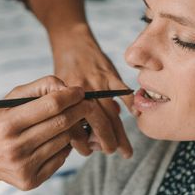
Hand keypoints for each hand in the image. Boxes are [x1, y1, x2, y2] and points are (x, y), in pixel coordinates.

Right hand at [0, 76, 86, 190]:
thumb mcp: (10, 100)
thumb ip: (38, 88)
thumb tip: (66, 88)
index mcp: (7, 124)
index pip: (50, 105)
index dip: (70, 96)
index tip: (80, 91)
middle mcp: (14, 148)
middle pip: (61, 123)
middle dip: (79, 110)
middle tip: (86, 103)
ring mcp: (23, 167)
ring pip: (64, 140)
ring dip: (72, 128)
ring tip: (67, 121)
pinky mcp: (31, 181)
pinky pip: (61, 158)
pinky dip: (64, 146)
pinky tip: (55, 140)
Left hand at [52, 24, 133, 158]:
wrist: (70, 42)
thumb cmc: (64, 69)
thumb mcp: (60, 90)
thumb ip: (71, 111)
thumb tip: (89, 134)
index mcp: (66, 100)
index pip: (75, 129)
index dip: (82, 143)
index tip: (88, 149)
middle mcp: (82, 93)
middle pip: (97, 125)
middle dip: (106, 143)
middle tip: (112, 153)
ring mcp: (98, 83)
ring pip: (111, 115)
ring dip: (120, 135)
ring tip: (125, 151)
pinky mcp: (110, 74)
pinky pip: (123, 92)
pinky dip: (130, 104)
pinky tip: (135, 115)